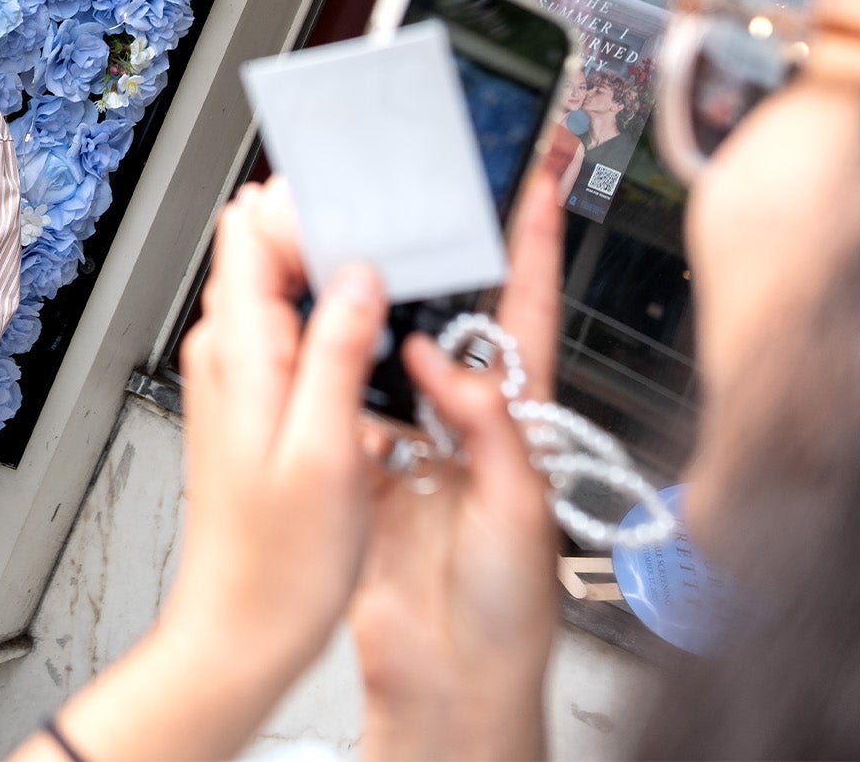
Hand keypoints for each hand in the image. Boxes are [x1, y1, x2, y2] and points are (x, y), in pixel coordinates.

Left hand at [165, 178, 393, 698]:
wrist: (243, 629)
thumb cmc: (280, 562)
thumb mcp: (326, 450)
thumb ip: (335, 350)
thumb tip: (359, 274)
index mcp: (239, 351)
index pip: (252, 228)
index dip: (311, 209)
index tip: (369, 219)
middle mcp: (227, 353)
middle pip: (268, 248)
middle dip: (329, 232)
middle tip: (396, 245)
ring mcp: (238, 376)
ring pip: (282, 288)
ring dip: (332, 277)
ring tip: (394, 289)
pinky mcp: (255, 403)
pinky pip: (289, 331)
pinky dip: (330, 322)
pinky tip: (372, 346)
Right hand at [346, 131, 576, 761]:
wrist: (454, 680)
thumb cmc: (510, 611)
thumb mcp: (518, 509)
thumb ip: (488, 429)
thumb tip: (442, 362)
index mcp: (522, 423)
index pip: (530, 312)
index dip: (537, 245)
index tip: (543, 179)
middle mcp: (469, 424)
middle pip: (454, 320)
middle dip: (442, 257)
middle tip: (423, 196)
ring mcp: (416, 446)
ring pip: (390, 356)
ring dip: (373, 312)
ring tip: (356, 257)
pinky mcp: (367, 473)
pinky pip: (345, 406)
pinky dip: (329, 374)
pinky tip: (316, 343)